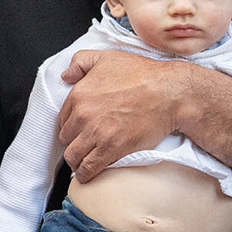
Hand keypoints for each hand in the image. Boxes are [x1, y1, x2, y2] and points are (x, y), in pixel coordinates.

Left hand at [58, 50, 182, 183]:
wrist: (169, 92)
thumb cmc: (142, 74)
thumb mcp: (107, 57)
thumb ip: (80, 62)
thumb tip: (66, 75)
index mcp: (79, 94)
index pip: (62, 119)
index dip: (71, 125)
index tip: (79, 130)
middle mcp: (83, 115)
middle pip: (66, 138)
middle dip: (74, 142)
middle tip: (84, 144)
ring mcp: (96, 133)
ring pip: (73, 156)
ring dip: (76, 161)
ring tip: (83, 161)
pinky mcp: (111, 149)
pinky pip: (88, 168)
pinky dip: (85, 174)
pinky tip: (87, 174)